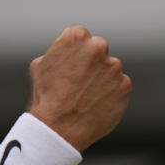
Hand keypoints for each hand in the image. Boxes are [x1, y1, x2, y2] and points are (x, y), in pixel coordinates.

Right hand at [27, 25, 131, 151]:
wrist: (59, 128)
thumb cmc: (46, 96)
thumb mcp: (40, 65)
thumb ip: (59, 51)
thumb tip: (67, 51)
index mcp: (77, 36)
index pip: (80, 37)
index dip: (73, 52)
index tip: (70, 66)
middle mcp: (98, 47)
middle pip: (98, 50)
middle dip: (91, 62)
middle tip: (79, 82)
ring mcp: (114, 67)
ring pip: (109, 70)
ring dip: (101, 79)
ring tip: (85, 97)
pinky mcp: (124, 85)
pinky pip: (118, 87)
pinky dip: (110, 94)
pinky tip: (95, 104)